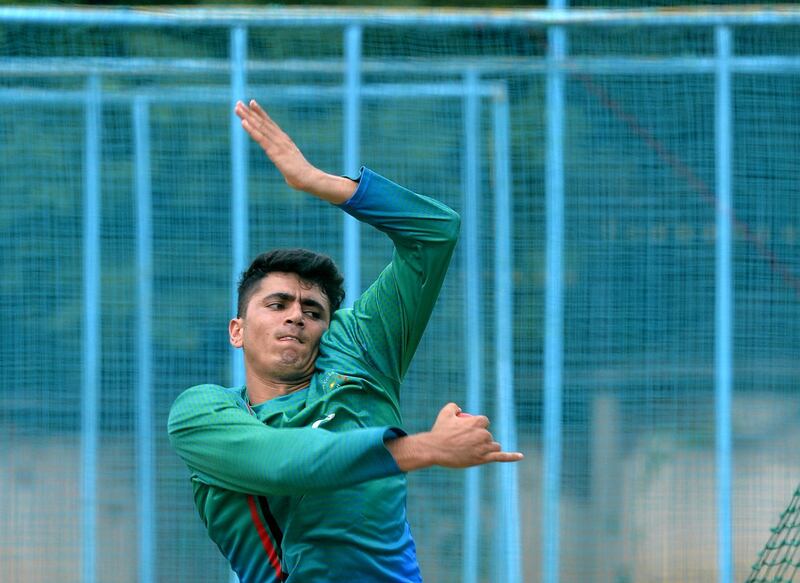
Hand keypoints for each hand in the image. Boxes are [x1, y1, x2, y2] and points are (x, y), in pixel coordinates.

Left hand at [234, 100, 356, 202]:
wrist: (310, 178)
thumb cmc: (301, 176)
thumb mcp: (291, 167)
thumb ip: (287, 166)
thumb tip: (289, 175)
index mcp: (285, 141)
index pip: (270, 124)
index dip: (260, 113)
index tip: (252, 104)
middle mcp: (281, 139)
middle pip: (263, 123)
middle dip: (250, 113)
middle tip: (239, 103)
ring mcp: (278, 144)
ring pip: (260, 127)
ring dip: (247, 117)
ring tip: (237, 108)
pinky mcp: (274, 151)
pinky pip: (260, 138)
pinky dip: (251, 129)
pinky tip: (243, 122)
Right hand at [427, 403, 522, 467]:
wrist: (435, 449)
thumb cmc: (439, 432)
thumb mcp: (445, 413)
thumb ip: (454, 406)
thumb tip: (460, 409)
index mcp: (477, 422)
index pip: (484, 422)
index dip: (477, 426)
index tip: (467, 431)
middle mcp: (483, 434)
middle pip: (488, 435)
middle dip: (480, 438)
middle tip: (463, 443)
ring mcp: (484, 448)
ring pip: (493, 446)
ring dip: (486, 448)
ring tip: (470, 451)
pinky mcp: (484, 459)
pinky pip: (501, 457)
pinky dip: (512, 456)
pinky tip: (521, 456)